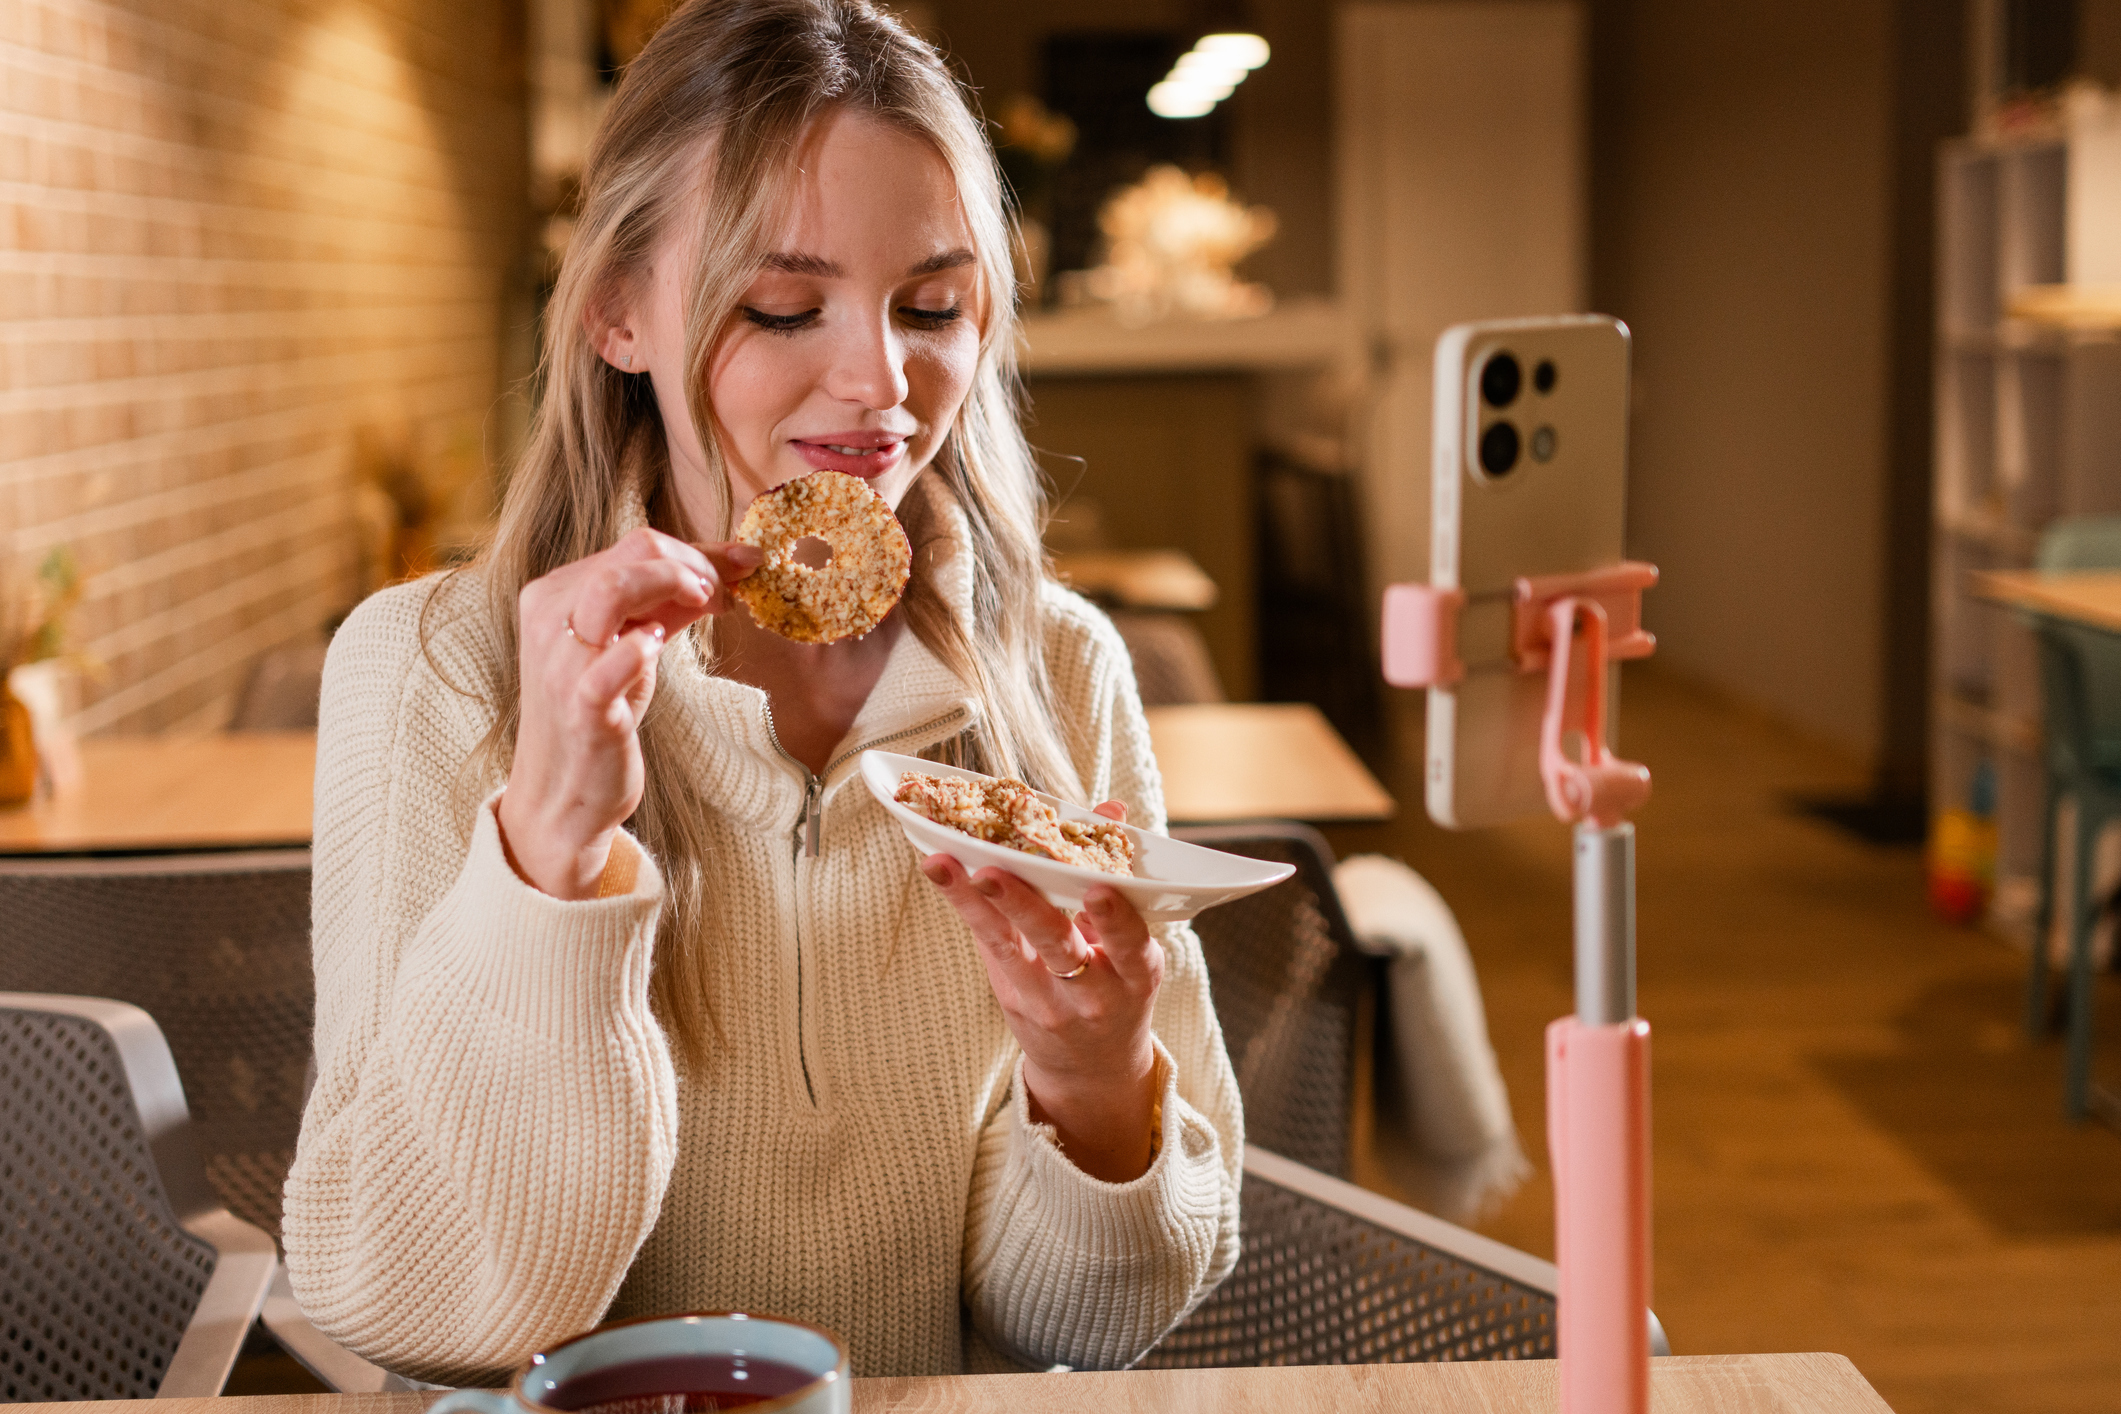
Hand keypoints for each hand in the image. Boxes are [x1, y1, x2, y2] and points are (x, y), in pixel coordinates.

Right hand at [498, 527, 758, 898]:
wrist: (564, 795)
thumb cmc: (600, 712)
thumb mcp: (633, 645)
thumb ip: (672, 602)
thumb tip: (734, 564)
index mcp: (556, 593)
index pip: (634, 544)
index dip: (696, 552)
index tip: (740, 568)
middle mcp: (549, 617)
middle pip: (632, 552)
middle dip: (696, 565)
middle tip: (727, 595)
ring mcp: (562, 660)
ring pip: (615, 587)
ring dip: (675, 586)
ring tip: (705, 607)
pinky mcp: (582, 703)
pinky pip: (619, 656)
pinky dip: (648, 645)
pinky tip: (660, 648)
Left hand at [920, 802, 1164, 1182]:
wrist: (1094, 1068)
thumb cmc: (1119, 987)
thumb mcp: (1134, 947)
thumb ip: (1119, 878)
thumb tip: (1111, 811)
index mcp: (1136, 974)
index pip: (1129, 944)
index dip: (1115, 919)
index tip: (1099, 888)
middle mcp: (1092, 993)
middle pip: (1057, 944)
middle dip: (1024, 907)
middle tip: (992, 873)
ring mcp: (1046, 1000)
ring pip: (1008, 945)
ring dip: (973, 901)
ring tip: (942, 865)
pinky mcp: (1011, 998)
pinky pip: (988, 946)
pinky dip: (967, 907)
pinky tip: (945, 874)